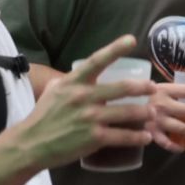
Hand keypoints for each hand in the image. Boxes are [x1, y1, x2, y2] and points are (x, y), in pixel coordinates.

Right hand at [16, 36, 153, 167]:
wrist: (31, 144)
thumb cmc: (42, 117)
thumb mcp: (54, 91)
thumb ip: (70, 80)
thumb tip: (82, 72)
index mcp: (73, 82)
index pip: (96, 60)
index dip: (115, 49)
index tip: (132, 40)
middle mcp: (83, 97)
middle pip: (122, 88)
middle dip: (142, 88)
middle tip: (153, 87)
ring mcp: (90, 118)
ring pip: (128, 112)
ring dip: (145, 113)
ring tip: (154, 113)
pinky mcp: (94, 138)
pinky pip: (123, 136)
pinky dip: (138, 137)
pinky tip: (146, 137)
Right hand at [145, 81, 184, 151]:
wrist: (120, 105)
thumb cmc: (142, 96)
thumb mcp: (157, 88)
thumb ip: (173, 91)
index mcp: (164, 90)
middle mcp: (161, 105)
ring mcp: (156, 120)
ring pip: (182, 128)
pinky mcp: (151, 133)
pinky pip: (166, 143)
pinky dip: (176, 147)